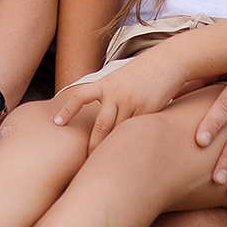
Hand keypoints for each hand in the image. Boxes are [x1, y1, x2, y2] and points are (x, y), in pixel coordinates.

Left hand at [52, 50, 189, 149]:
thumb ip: (110, 94)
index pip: (81, 96)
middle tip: (87, 162)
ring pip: (118, 132)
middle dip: (93, 146)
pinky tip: (131, 154)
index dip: (68, 109)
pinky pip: (136, 131)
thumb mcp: (121, 77)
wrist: (169, 60)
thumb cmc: (145, 70)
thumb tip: (102, 114)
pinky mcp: (149, 110)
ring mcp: (132, 102)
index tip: (57, 122)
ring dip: (112, 148)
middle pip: (101, 126)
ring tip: (107, 166)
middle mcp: (116, 94)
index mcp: (106, 83)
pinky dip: (132, 142)